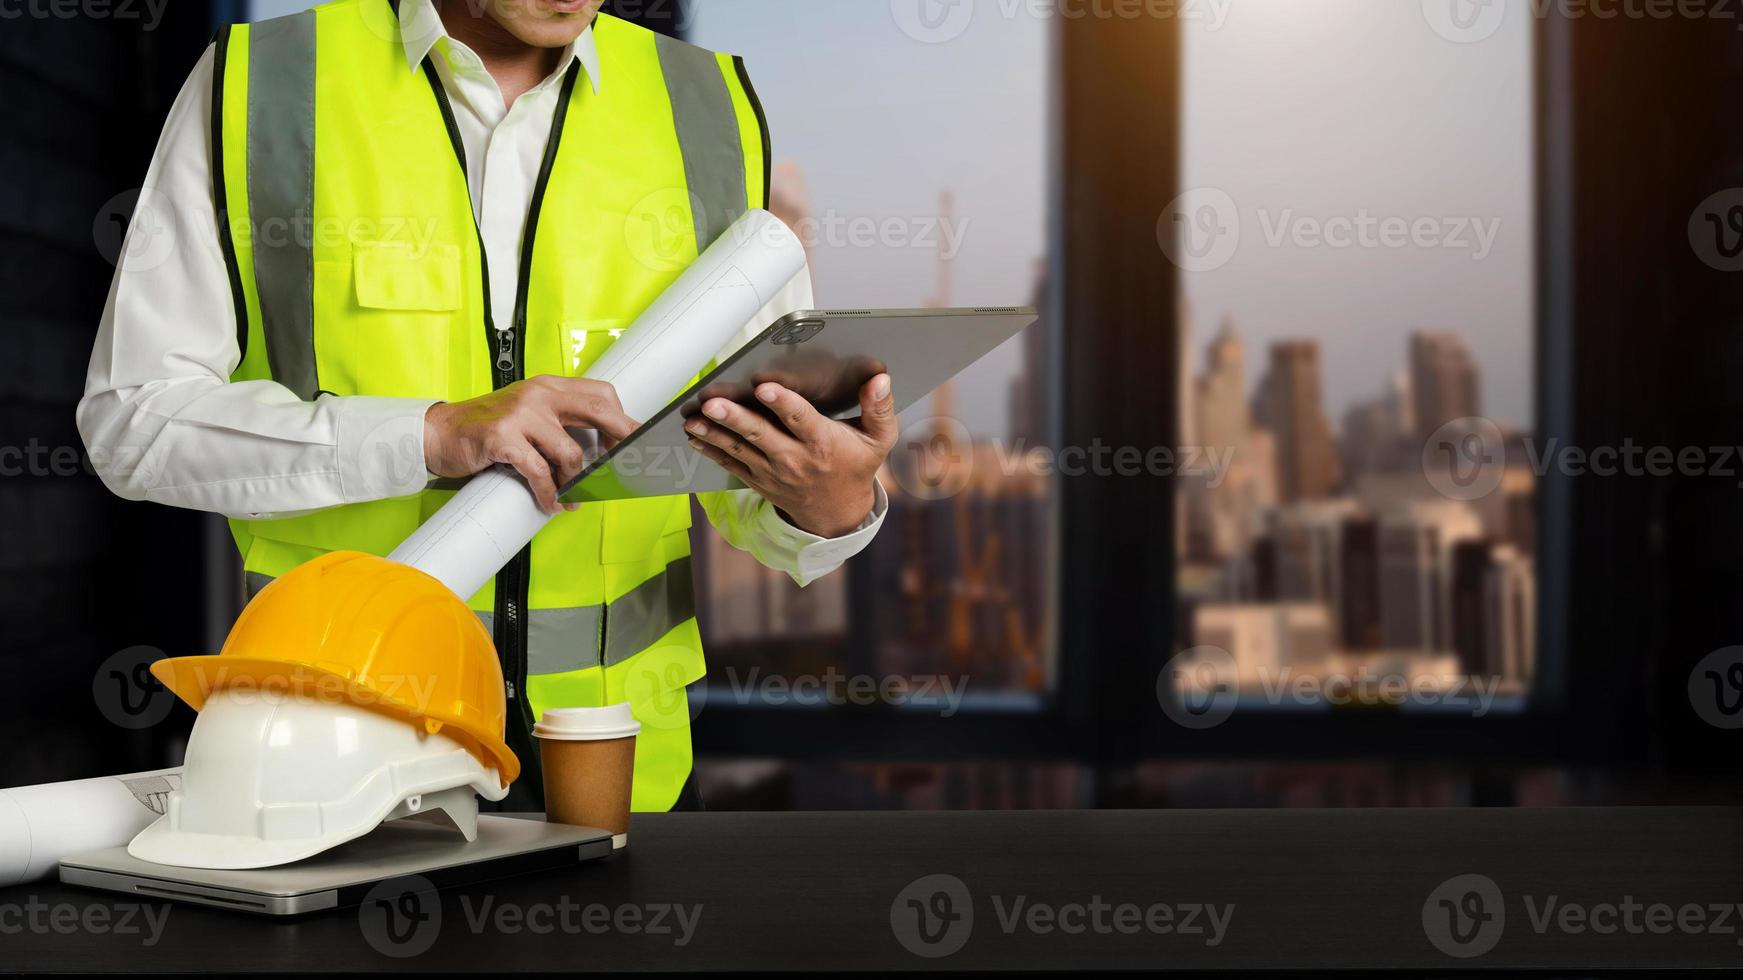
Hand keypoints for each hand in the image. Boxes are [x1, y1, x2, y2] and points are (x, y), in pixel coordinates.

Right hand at [425, 375, 637, 514]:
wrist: (440, 433)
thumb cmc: (488, 428)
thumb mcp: (528, 414)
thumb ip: (560, 422)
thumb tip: (602, 449)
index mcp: (549, 386)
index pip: (601, 393)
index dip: (623, 420)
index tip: (635, 444)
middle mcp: (539, 394)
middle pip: (598, 410)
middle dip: (621, 440)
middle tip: (629, 467)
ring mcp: (520, 414)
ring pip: (570, 451)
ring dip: (577, 482)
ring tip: (573, 496)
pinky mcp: (502, 437)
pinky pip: (538, 471)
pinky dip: (549, 493)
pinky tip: (551, 503)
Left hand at [684, 374, 897, 536]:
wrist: (837, 512)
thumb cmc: (857, 466)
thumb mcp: (879, 440)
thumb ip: (879, 408)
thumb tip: (880, 378)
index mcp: (823, 444)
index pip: (801, 420)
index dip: (783, 404)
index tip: (764, 387)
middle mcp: (795, 459)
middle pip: (761, 435)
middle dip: (735, 418)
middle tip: (713, 403)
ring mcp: (774, 472)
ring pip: (740, 450)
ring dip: (714, 434)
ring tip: (693, 419)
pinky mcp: (759, 480)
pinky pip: (732, 465)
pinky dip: (712, 451)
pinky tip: (694, 436)